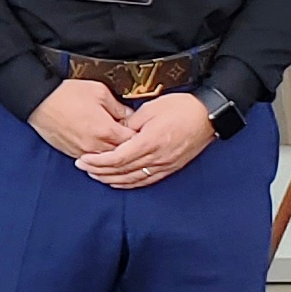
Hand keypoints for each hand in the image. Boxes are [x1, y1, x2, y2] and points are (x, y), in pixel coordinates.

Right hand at [28, 78, 136, 162]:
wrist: (38, 100)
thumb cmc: (66, 94)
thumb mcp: (99, 92)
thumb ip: (119, 107)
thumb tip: (131, 118)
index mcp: (107, 130)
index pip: (134, 142)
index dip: (141, 136)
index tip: (143, 131)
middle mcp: (96, 146)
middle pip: (122, 155)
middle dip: (130, 148)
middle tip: (135, 141)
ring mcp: (83, 152)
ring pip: (107, 162)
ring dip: (114, 155)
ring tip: (120, 147)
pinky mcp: (72, 153)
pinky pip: (92, 161)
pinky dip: (100, 158)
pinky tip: (103, 150)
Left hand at [78, 91, 217, 189]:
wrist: (208, 115)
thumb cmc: (180, 107)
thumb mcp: (150, 109)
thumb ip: (129, 123)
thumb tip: (115, 132)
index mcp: (149, 142)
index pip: (116, 159)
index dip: (97, 162)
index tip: (82, 160)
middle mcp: (157, 158)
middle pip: (122, 171)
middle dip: (99, 171)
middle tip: (82, 168)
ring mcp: (165, 165)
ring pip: (133, 179)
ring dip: (112, 179)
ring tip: (95, 175)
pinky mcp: (171, 167)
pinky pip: (147, 180)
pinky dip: (129, 183)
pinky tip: (118, 181)